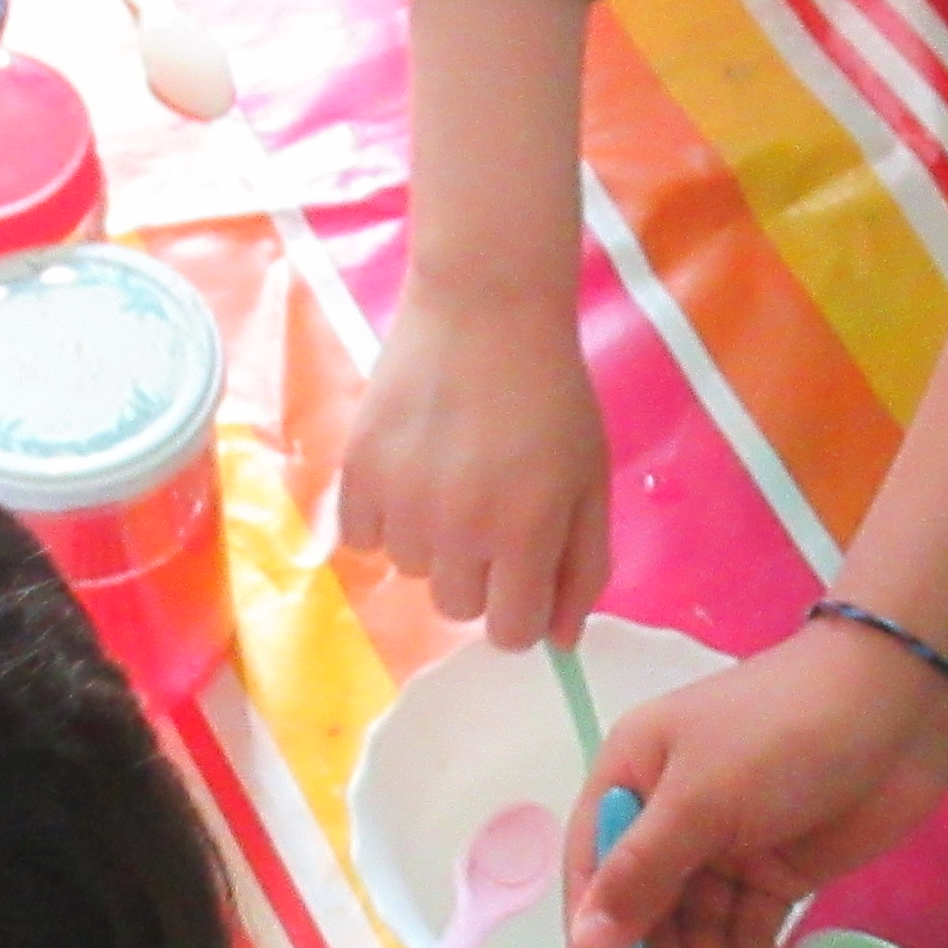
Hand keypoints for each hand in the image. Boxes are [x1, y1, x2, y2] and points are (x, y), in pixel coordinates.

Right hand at [346, 283, 612, 647]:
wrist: (486, 307)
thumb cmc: (553, 394)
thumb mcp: (590, 480)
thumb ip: (583, 566)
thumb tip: (560, 640)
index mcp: (525, 533)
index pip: (511, 633)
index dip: (521, 611)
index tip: (523, 573)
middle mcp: (459, 529)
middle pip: (457, 608)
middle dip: (478, 574)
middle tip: (490, 510)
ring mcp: (402, 502)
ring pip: (410, 571)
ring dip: (431, 542)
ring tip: (450, 477)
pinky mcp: (358, 471)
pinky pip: (362, 537)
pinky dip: (385, 518)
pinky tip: (410, 470)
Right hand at [571, 628, 947, 947]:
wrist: (899, 707)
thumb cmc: (782, 735)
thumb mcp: (700, 799)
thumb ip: (642, 875)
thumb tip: (588, 941)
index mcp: (631, 779)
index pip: (593, 873)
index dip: (590, 944)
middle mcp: (670, 815)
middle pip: (648, 911)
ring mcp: (727, 845)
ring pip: (700, 928)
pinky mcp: (778, 869)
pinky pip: (748, 928)